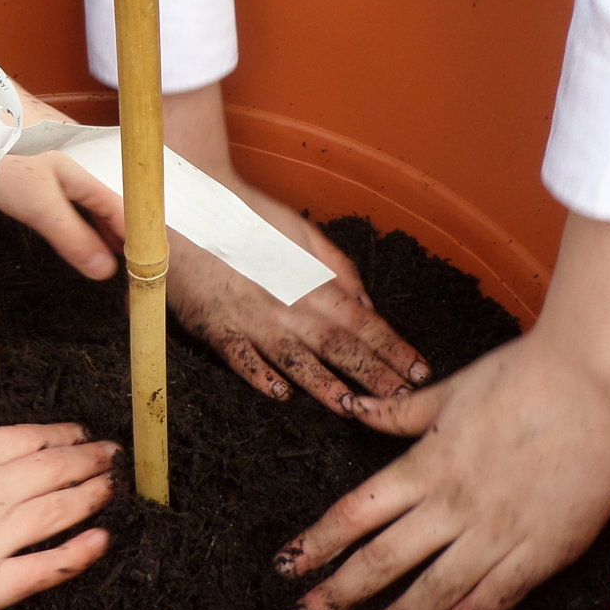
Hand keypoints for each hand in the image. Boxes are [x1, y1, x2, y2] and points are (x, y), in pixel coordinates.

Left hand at [0, 92, 124, 281]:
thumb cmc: (1, 150)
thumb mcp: (39, 204)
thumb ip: (72, 235)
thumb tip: (104, 269)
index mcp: (87, 172)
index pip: (124, 212)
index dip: (134, 240)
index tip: (140, 266)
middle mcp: (77, 157)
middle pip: (105, 200)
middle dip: (113, 231)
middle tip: (118, 262)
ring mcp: (55, 149)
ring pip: (83, 190)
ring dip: (90, 219)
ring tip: (94, 245)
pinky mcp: (32, 146)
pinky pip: (62, 180)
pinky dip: (68, 203)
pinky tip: (58, 210)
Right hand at [0, 422, 117, 609]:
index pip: (26, 438)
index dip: (60, 435)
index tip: (79, 434)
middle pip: (52, 469)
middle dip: (87, 460)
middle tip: (111, 456)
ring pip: (58, 511)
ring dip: (91, 496)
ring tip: (112, 489)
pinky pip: (44, 569)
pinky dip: (78, 553)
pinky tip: (101, 542)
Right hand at [169, 173, 427, 412]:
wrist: (190, 202)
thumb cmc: (246, 215)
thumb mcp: (300, 229)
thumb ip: (335, 265)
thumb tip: (365, 301)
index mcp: (309, 279)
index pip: (361, 321)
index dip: (392, 348)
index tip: (419, 372)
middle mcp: (286, 301)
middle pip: (338, 344)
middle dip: (373, 374)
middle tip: (402, 401)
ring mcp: (250, 315)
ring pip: (294, 356)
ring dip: (324, 384)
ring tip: (352, 407)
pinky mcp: (214, 325)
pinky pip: (238, 355)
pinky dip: (258, 374)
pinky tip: (280, 393)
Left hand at [274, 213, 609, 609]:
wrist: (596, 380)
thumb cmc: (525, 374)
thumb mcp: (452, 389)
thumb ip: (401, 411)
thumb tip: (354, 409)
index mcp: (425, 464)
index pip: (354, 513)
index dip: (317, 544)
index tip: (288, 566)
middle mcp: (452, 504)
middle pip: (381, 560)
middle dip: (338, 593)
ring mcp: (498, 531)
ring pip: (433, 588)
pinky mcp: (544, 548)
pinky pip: (497, 594)